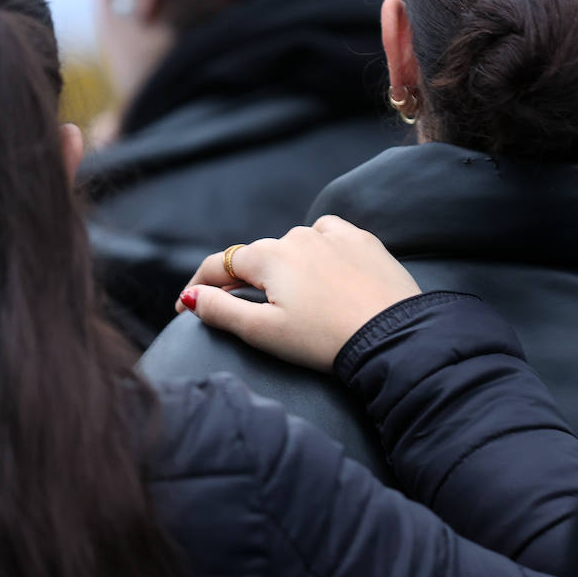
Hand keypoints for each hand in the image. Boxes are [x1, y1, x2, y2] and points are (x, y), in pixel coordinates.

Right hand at [175, 216, 421, 370]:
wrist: (393, 337)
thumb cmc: (325, 340)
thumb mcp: (265, 333)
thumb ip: (221, 311)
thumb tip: (192, 297)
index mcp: (269, 257)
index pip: (220, 264)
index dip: (198, 287)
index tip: (184, 307)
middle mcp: (297, 236)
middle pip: (257, 257)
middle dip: (243, 280)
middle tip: (241, 309)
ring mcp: (333, 236)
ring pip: (293, 245)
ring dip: (284, 266)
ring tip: (293, 297)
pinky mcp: (363, 241)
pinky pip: (329, 236)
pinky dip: (319, 250)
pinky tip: (324, 270)